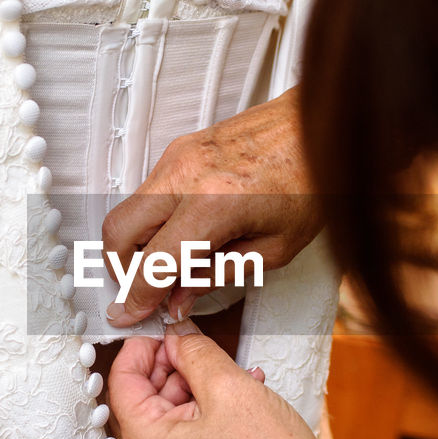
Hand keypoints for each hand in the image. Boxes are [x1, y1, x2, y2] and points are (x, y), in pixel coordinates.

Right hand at [101, 86, 321, 325]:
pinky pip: (148, 191)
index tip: (134, 312)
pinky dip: (152, 219)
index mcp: (213, 204)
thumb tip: (180, 297)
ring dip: (137, 243)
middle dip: (120, 269)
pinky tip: (183, 234)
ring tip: (170, 264)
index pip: (152, 263)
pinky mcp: (180, 148)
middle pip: (118, 230)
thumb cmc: (312, 180)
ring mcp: (179, 156)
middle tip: (142, 290)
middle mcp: (187, 175)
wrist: (319, 126)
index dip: (138, 296)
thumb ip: (219, 276)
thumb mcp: (276, 248)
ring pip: (128, 209)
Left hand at [109, 318, 417, 438]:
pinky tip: (238, 386)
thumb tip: (175, 332)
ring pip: (165, 406)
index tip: (166, 326)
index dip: (143, 346)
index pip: (122, 379)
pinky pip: (182, 424)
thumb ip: (193, 351)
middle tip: (199, 342)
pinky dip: (204, 402)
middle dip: (172, 363)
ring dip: (195, 380)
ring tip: (230, 367)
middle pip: (142, 393)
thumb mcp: (228, 386)